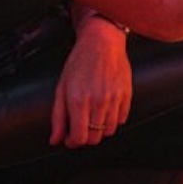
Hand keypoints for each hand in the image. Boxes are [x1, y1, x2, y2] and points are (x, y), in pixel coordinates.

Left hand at [51, 12, 132, 148]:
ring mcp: (115, 99)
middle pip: (95, 138)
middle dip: (85, 137)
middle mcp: (98, 102)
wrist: (102, 41)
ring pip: (109, 131)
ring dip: (99, 130)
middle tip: (80, 127)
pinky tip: (105, 110)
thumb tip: (55, 140)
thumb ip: (58, 117)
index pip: (79, 138)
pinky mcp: (127, 94)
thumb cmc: (80, 62)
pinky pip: (122, 119)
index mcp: (78, 101)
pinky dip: (113, 119)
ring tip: (93, 118)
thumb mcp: (61, 87)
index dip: (72, 142)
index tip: (69, 137)